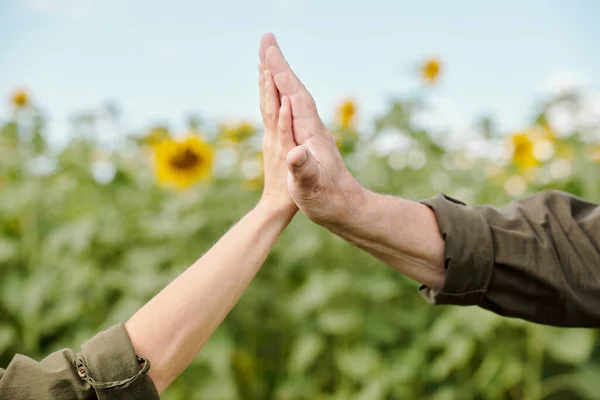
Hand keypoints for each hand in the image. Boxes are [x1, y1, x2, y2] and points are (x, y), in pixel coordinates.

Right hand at [259, 33, 364, 225]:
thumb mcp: (311, 187)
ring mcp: (311, 134)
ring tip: (268, 62)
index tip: (267, 49)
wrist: (346, 209)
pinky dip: (284, 97)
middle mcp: (312, 128)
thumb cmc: (327, 200)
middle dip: (279, 65)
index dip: (280, 72)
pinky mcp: (309, 142)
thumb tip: (294, 154)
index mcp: (310, 133)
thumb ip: (302, 169)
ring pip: (293, 98)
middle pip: (294, 89)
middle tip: (265, 40)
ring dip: (281, 78)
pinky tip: (281, 97)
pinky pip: (293, 111)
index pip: (293, 95)